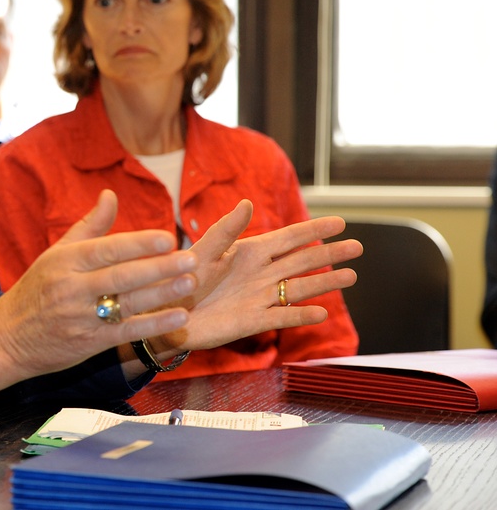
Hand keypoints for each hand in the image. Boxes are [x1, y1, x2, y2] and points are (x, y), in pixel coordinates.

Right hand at [0, 190, 200, 377]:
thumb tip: (110, 195)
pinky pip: (125, 332)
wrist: (6, 337)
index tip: (168, 237)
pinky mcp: (88, 343)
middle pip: (121, 276)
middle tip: (191, 259)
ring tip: (191, 283)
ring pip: (127, 303)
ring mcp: (80, 317)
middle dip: (159, 267)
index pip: (107, 249)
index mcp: (65, 261)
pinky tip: (178, 317)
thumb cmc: (37, 289)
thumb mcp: (56, 254)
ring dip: (162, 294)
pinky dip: (153, 325)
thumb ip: (88, 226)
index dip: (138, 244)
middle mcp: (72, 287)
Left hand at [153, 199, 361, 352]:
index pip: (288, 238)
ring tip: (352, 276)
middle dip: (330, 253)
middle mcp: (259, 273)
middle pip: (302, 261)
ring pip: (300, 287)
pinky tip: (323, 313)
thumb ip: (225, 231)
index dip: (313, 229)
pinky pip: (284, 317)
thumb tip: (247, 203)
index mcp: (247, 251)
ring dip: (325, 282)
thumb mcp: (201, 252)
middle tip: (358, 247)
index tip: (340, 221)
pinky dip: (303, 315)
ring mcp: (259, 297)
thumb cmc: (178, 280)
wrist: (165, 315)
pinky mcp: (254, 321)